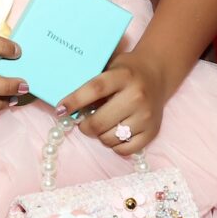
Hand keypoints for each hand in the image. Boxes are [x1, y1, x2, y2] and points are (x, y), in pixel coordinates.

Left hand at [59, 50, 173, 155]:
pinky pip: (125, 149)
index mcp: (123, 76)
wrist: (157, 74)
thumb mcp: (109, 67)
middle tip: (83, 123)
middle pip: (100, 121)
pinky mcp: (153, 132)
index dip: (74, 101)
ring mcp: (146, 116)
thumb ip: (92, 84)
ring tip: (103, 125)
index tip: (60, 110)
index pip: (94, 89)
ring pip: (110, 138)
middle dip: (85, 126)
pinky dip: (114, 145)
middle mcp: (137, 96)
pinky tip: (114, 133)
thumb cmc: (126, 70)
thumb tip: (66, 106)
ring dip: (100, 135)